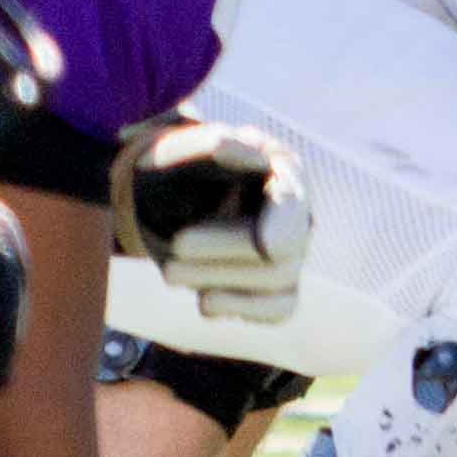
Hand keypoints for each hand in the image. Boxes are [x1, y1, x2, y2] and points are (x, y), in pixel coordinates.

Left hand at [111, 121, 306, 323]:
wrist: (159, 204)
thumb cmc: (175, 170)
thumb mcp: (179, 151)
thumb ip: (212, 145)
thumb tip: (256, 157)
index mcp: (282, 171)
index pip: (293, 205)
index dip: (284, 226)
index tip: (266, 243)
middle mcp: (296, 213)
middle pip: (282, 251)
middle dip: (224, 252)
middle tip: (175, 246)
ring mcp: (290, 254)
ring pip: (278, 283)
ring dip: (219, 279)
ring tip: (169, 272)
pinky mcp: (276, 288)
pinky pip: (276, 310)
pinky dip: (241, 307)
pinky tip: (204, 303)